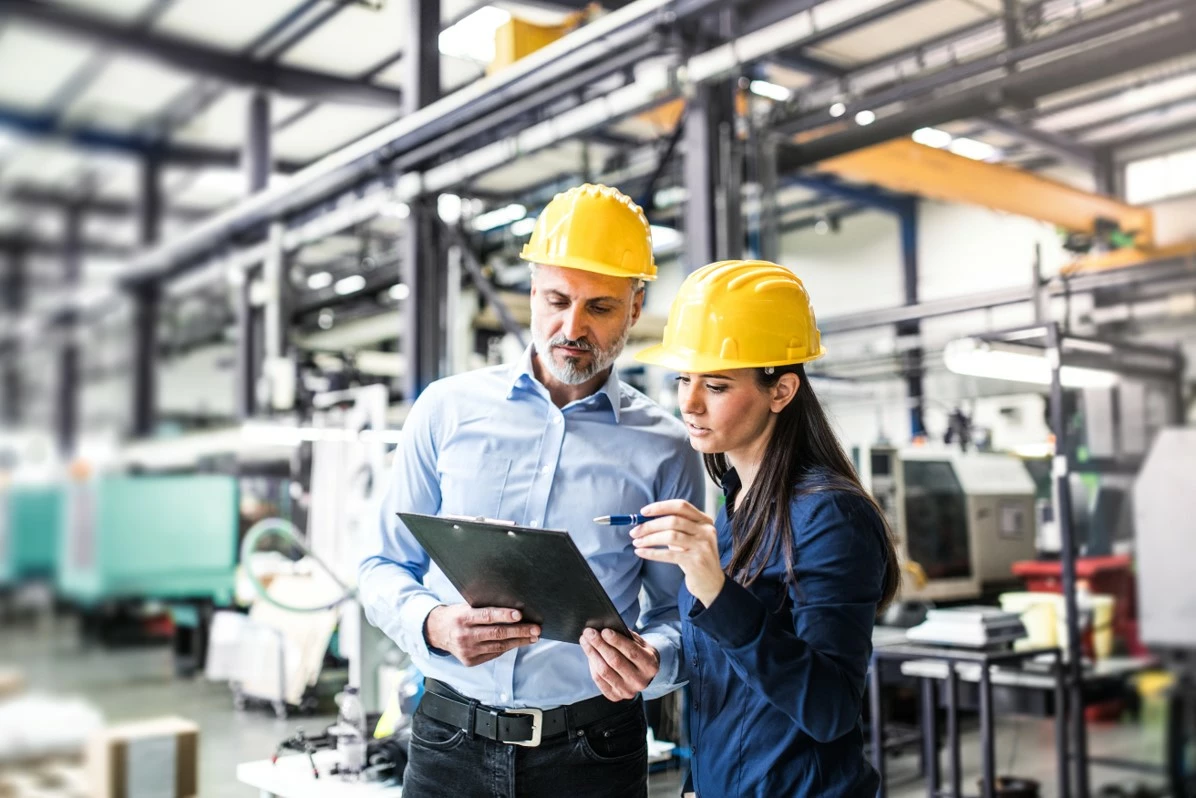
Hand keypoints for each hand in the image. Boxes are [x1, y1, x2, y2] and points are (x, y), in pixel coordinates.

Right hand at [424, 604, 539, 666]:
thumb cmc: (456, 615)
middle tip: (536, 629)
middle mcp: (465, 635)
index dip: (504, 615)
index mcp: (463, 617)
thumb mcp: (466, 607)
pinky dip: (507, 648)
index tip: (520, 615)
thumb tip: (513, 610)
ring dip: (518, 641)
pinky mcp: (470, 661)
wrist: (436, 632)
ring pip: (499, 646)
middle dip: (520, 631)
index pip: (487, 616)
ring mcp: (467, 651)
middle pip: (497, 634)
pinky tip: (517, 643)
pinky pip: (493, 654)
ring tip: (532, 636)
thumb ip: (484, 609)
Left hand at [579, 628, 659, 700]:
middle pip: (615, 661)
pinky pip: (599, 680)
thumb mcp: (640, 643)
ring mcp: (627, 691)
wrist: (643, 673)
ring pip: (604, 671)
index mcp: (650, 665)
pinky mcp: (615, 696)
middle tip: (589, 632)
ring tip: (585, 641)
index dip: (616, 641)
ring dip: (592, 653)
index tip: (604, 631)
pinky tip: (589, 653)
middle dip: (600, 644)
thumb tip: (605, 630)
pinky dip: (592, 665)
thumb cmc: (639, 653)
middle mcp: (640, 681)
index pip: (632, 652)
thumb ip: (626, 636)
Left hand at [632, 499, 725, 607]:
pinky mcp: (696, 561)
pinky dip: (652, 553)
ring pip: (670, 536)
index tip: (643, 512)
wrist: (711, 583)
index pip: (681, 506)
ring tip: (636, 543)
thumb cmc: (694, 557)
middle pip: (673, 520)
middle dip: (650, 525)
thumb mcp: (689, 538)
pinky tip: (641, 553)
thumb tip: (646, 521)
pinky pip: (669, 554)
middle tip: (634, 532)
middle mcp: (706, 530)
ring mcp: (702, 546)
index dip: (661, 507)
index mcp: (704, 520)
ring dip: (649, 539)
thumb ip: (675, 527)